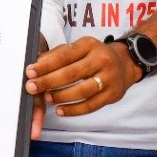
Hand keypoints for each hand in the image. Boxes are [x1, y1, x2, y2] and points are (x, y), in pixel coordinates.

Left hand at [24, 37, 139, 117]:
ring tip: (47, 99)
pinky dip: (73, 110)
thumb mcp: (79, 48)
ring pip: (82, 91)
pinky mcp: (113, 95)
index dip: (45, 65)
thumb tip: (36, 64)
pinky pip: (91, 106)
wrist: (126, 63)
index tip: (30, 72)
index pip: (64, 55)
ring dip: (61, 96)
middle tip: (32, 88)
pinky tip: (60, 111)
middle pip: (71, 74)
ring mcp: (109, 78)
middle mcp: (101, 60)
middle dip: (48, 82)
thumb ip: (58, 55)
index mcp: (89, 45)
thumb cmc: (94, 56)